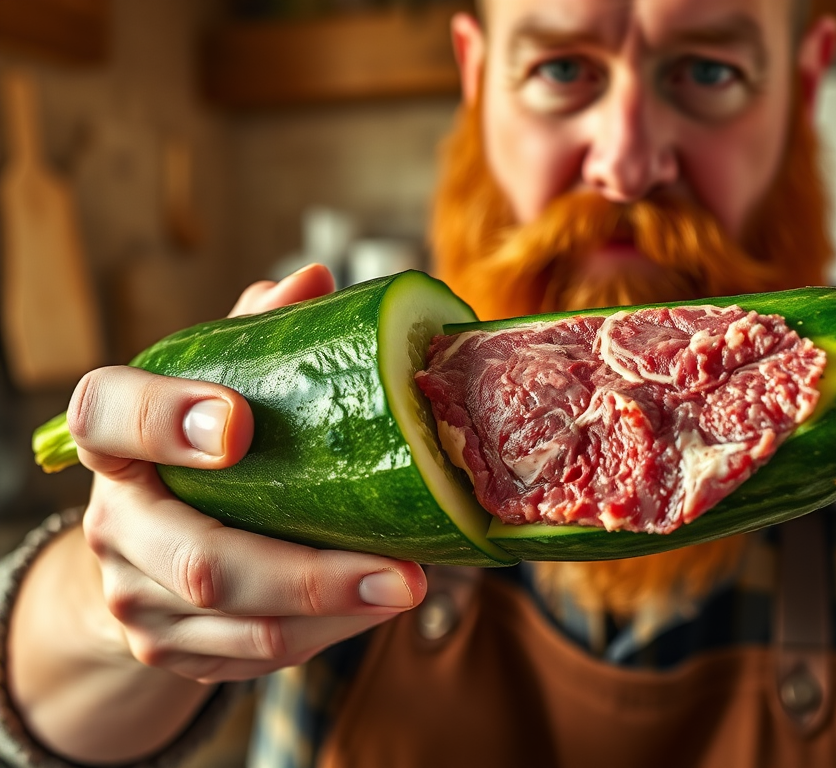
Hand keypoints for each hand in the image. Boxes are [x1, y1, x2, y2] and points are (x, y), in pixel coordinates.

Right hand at [71, 264, 427, 683]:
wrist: (142, 554)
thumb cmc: (194, 456)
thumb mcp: (211, 391)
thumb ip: (254, 339)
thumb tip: (315, 280)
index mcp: (115, 444)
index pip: (108, 416)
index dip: (165, 418)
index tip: (239, 422)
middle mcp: (115, 528)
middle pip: (204, 563)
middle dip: (311, 573)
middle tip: (400, 571)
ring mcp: (141, 602)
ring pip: (248, 626)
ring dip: (340, 613)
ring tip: (411, 586)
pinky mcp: (175, 653)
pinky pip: (261, 656)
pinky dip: (330, 633)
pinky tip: (377, 605)